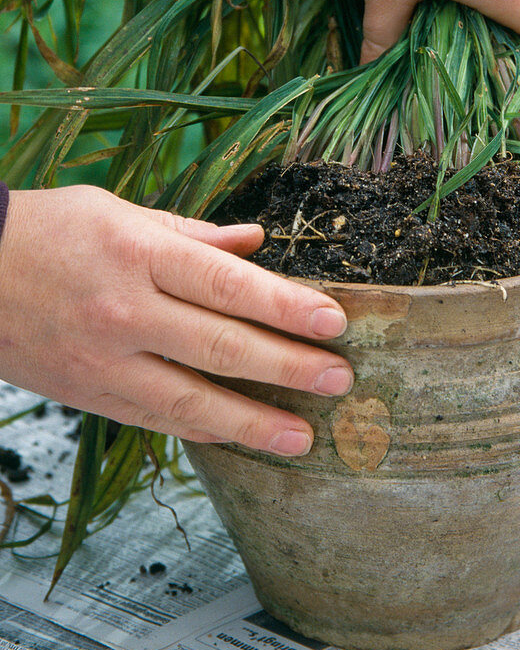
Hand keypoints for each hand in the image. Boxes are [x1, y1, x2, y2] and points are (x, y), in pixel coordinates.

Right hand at [0, 186, 352, 454]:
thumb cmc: (48, 230)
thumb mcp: (119, 212)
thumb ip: (192, 232)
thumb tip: (254, 241)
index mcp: (136, 253)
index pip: (226, 284)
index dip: (285, 305)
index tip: (334, 321)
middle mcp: (123, 311)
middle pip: (221, 346)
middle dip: (288, 366)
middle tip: (339, 378)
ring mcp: (103, 361)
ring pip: (190, 401)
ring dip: (254, 421)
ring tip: (303, 435)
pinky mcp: (88, 394)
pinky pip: (155, 419)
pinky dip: (203, 430)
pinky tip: (240, 437)